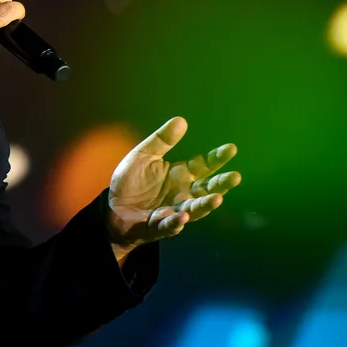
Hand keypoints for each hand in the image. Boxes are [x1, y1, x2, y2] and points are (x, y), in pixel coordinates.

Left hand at [106, 117, 241, 249]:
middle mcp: (182, 194)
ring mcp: (173, 211)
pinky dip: (176, 222)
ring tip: (217, 199)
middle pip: (206, 189)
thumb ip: (162, 141)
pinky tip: (183, 216)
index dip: (217, 158)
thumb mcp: (143, 155)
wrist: (111, 208)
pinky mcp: (158, 226)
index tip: (231, 148)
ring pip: (194, 209)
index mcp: (180, 175)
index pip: (203, 165)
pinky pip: (169, 225)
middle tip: (235, 177)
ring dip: (205, 205)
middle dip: (221, 184)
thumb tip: (181, 120)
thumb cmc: (131, 182)